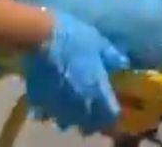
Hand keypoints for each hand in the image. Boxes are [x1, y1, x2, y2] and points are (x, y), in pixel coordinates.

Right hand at [20, 8, 130, 134]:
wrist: (40, 37)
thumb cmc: (75, 38)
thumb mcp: (99, 42)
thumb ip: (112, 57)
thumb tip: (123, 64)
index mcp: (97, 91)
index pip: (110, 115)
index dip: (111, 112)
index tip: (111, 105)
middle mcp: (79, 105)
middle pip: (88, 125)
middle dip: (91, 119)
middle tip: (92, 108)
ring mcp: (57, 106)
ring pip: (66, 123)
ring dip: (70, 116)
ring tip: (70, 105)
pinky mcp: (38, 101)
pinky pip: (46, 114)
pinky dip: (50, 109)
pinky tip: (51, 97)